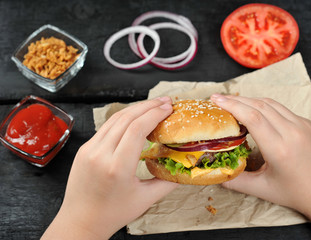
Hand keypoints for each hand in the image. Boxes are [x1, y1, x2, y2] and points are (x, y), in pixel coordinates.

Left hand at [42, 97, 177, 239]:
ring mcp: (89, 149)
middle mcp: (100, 154)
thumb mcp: (145, 199)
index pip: (137, 129)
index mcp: (117, 167)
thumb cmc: (112, 214)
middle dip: (148, 106)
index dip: (155, 114)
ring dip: (136, 108)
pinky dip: (123, 118)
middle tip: (165, 101)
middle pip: (127, 118)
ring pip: (115, 119)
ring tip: (153, 105)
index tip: (168, 108)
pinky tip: (135, 117)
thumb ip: (167, 182)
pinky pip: (106, 127)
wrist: (80, 222)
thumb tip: (184, 169)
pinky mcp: (84, 149)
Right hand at [211, 94, 310, 239]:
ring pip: (271, 104)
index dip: (232, 106)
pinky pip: (283, 110)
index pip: (252, 117)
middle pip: (259, 106)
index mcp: (279, 148)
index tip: (216, 101)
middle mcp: (292, 132)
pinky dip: (265, 107)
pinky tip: (255, 111)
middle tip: (218, 98)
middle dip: (236, 99)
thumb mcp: (262, 190)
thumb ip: (236, 181)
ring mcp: (303, 126)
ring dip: (250, 100)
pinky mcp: (309, 125)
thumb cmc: (296, 193)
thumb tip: (216, 175)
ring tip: (233, 102)